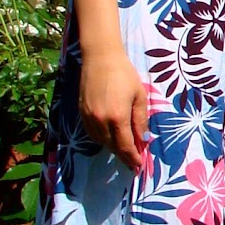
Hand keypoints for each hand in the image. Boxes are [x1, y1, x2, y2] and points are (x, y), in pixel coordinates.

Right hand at [79, 48, 147, 171]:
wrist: (100, 58)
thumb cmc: (124, 74)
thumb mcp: (139, 96)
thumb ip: (140, 120)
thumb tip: (143, 140)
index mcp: (117, 117)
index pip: (125, 146)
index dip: (133, 158)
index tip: (138, 166)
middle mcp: (101, 121)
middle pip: (112, 147)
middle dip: (124, 155)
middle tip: (133, 161)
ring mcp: (89, 118)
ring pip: (101, 142)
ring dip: (113, 148)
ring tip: (123, 149)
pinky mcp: (81, 113)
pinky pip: (91, 134)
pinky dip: (101, 139)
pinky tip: (109, 136)